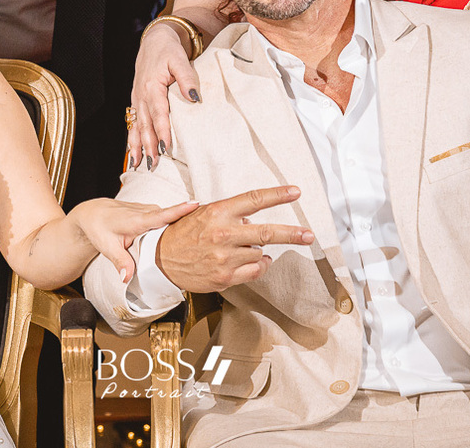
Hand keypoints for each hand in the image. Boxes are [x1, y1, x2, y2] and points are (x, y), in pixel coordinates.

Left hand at [69, 198, 198, 283]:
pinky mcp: (150, 212)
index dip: (180, 210)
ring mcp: (149, 210)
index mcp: (138, 220)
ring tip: (205, 231)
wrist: (93, 213)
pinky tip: (187, 231)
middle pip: (173, 216)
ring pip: (170, 217)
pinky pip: (167, 216)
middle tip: (213, 223)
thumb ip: (119, 261)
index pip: (162, 214)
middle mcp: (146, 212)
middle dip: (191, 218)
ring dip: (185, 222)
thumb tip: (126, 278)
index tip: (197, 204)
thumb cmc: (99, 228)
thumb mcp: (107, 246)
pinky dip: (176, 222)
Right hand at [129, 22, 199, 167]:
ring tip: (139, 165)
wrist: (154, 41)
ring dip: (137, 146)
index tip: (165, 147)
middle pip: (145, 124)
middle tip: (153, 164)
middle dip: (148, 145)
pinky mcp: (136, 101)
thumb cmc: (168, 50)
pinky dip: (132, 138)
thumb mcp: (180, 60)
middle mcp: (141, 95)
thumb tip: (194, 97)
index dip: (161, 131)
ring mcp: (137, 99)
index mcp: (152, 86)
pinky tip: (132, 153)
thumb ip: (187, 78)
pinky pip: (133, 123)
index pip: (158, 113)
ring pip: (136, 126)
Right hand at [156, 186, 313, 291]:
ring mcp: (224, 258)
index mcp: (218, 212)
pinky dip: (259, 265)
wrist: (160, 260)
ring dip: (259, 250)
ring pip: (260, 252)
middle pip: (267, 232)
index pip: (254, 200)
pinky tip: (253, 261)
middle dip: (292, 233)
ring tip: (244, 248)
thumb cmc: (184, 233)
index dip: (277, 195)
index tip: (295, 192)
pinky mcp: (225, 277)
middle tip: (309, 235)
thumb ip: (230, 214)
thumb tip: (253, 217)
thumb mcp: (203, 213)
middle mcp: (223, 234)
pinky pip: (255, 271)